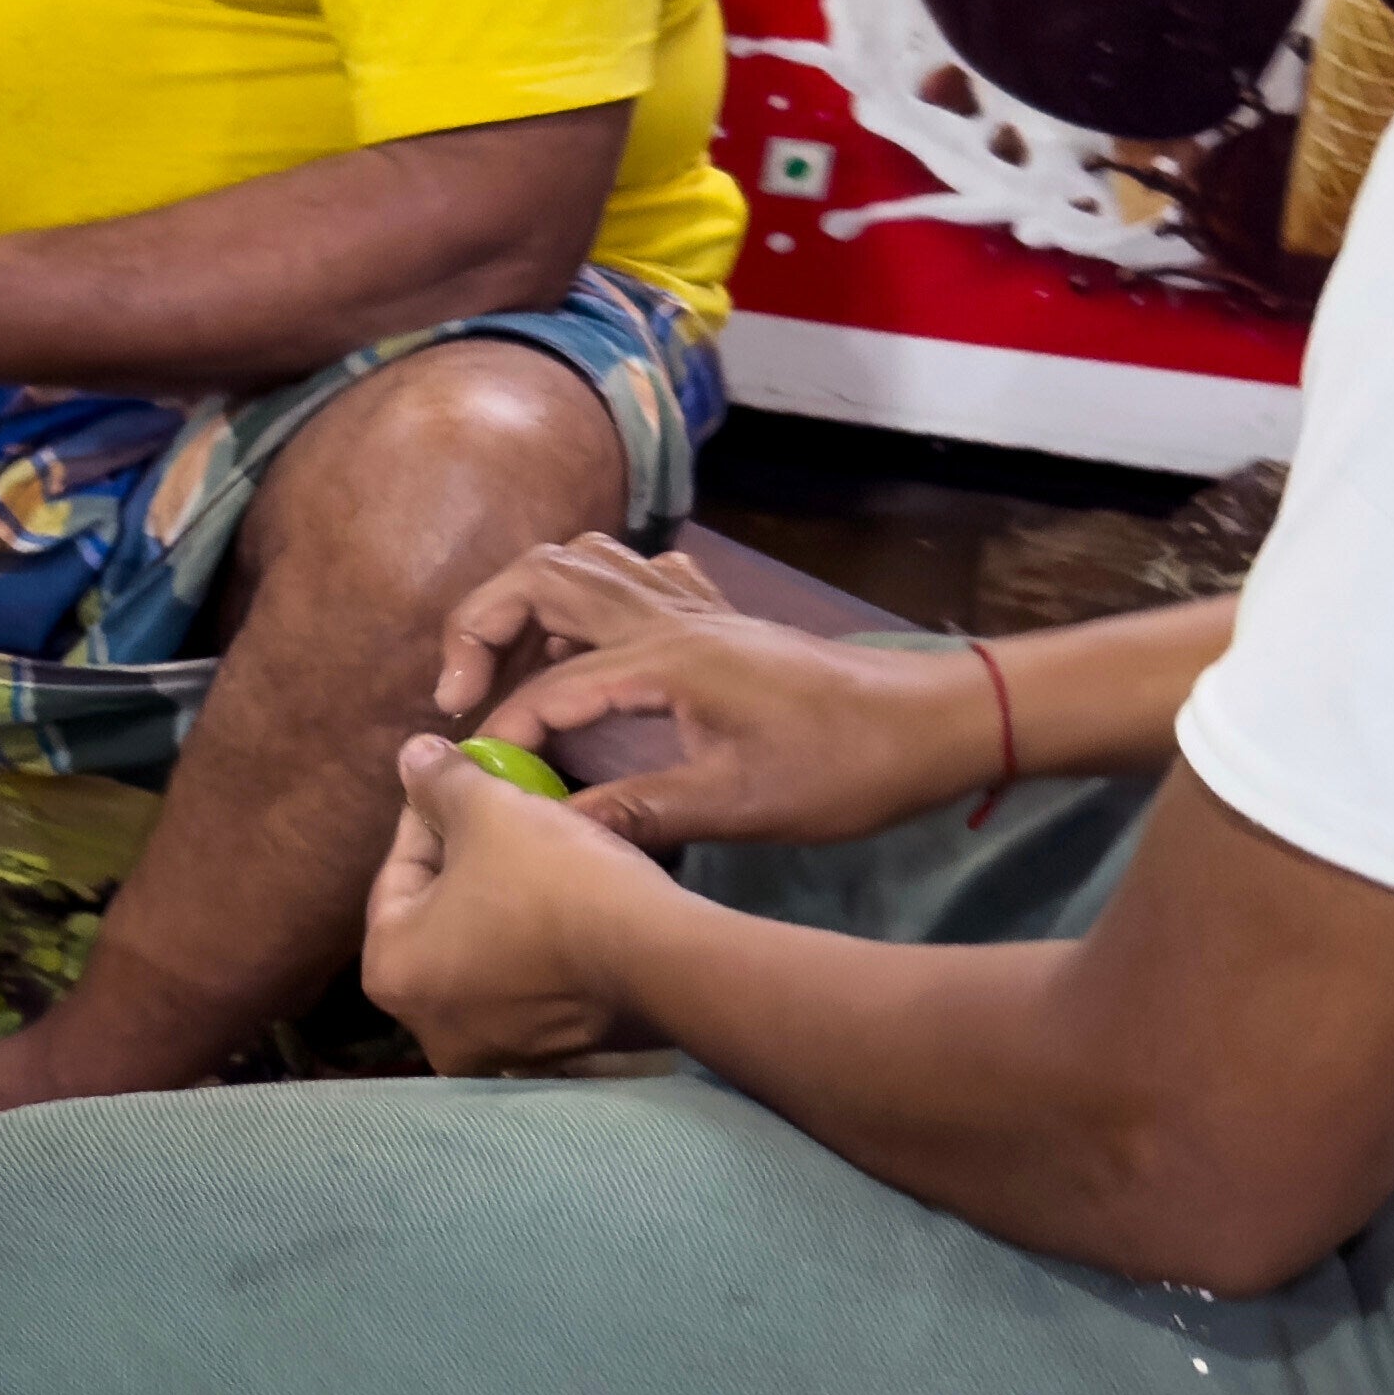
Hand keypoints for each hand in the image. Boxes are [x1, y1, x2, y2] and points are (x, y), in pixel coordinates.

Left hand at [358, 735, 684, 1073]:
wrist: (662, 958)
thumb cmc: (556, 882)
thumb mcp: (491, 811)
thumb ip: (440, 782)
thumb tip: (411, 754)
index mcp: (391, 971)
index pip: (399, 873)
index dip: (430, 816)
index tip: (459, 784)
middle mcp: (427, 1025)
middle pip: (440, 917)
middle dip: (467, 862)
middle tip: (499, 815)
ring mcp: (488, 1050)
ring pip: (487, 950)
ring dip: (505, 901)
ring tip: (535, 850)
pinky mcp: (548, 1058)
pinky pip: (530, 981)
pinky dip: (539, 943)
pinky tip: (565, 900)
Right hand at [419, 539, 989, 854]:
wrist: (935, 724)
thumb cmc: (846, 767)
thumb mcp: (739, 805)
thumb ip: (635, 814)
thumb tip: (548, 834)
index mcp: (663, 657)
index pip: (544, 686)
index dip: (496, 734)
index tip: (476, 784)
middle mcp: (668, 614)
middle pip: (538, 577)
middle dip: (479, 628)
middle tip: (458, 696)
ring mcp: (696, 607)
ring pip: (584, 561)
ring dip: (529, 602)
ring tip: (511, 668)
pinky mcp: (720, 617)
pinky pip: (637, 573)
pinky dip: (593, 595)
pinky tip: (594, 645)